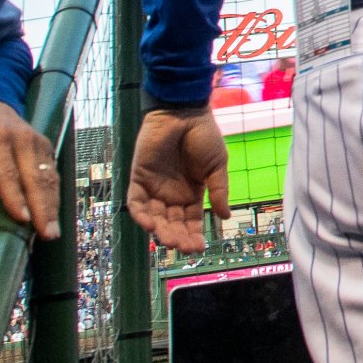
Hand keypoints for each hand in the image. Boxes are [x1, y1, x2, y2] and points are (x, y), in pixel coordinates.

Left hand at [0, 96, 58, 239]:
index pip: (6, 171)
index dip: (14, 196)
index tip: (21, 219)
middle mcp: (21, 137)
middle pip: (34, 177)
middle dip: (42, 208)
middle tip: (46, 235)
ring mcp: (36, 141)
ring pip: (48, 177)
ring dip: (52, 205)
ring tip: (53, 232)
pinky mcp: (44, 146)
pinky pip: (52, 173)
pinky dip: (54, 195)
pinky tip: (53, 215)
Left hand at [125, 108, 230, 252]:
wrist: (185, 113)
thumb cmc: (204, 136)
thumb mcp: (218, 166)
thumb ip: (219, 191)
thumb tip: (225, 217)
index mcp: (192, 193)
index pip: (191, 221)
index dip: (194, 235)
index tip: (200, 248)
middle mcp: (172, 194)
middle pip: (172, 223)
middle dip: (177, 237)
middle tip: (183, 248)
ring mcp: (154, 188)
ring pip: (154, 217)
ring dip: (161, 231)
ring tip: (170, 240)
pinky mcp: (139, 178)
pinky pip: (136, 202)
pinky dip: (141, 215)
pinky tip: (151, 225)